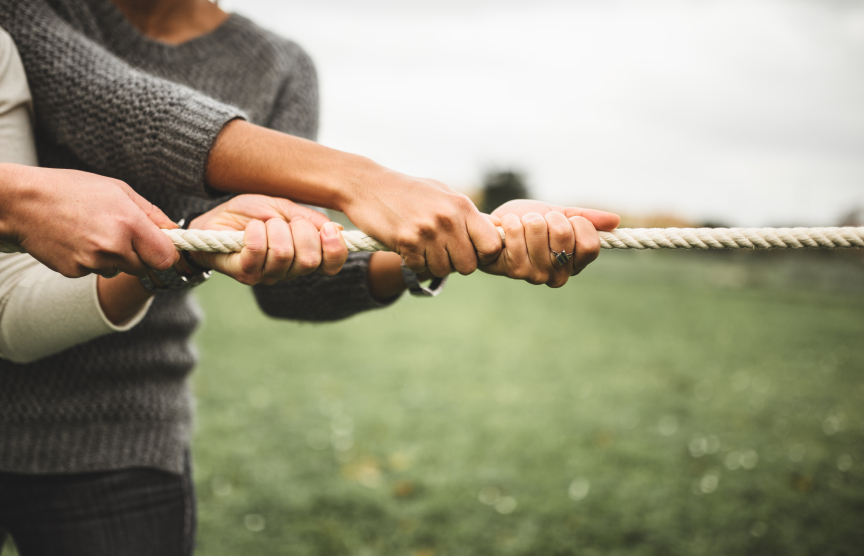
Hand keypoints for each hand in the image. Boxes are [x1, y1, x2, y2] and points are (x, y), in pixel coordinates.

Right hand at [0, 164, 178, 277]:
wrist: (23, 202)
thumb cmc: (73, 189)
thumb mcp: (118, 190)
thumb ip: (151, 213)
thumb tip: (174, 230)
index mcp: (129, 223)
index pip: (166, 257)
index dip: (166, 254)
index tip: (163, 247)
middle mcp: (113, 246)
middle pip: (145, 267)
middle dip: (141, 255)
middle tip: (124, 235)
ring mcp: (92, 262)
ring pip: (120, 270)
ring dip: (116, 258)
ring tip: (95, 232)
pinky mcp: (75, 271)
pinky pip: (96, 271)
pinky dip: (92, 260)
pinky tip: (78, 240)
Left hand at [187, 194, 347, 284]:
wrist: (214, 219)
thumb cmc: (250, 214)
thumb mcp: (284, 208)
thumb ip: (309, 219)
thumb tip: (336, 230)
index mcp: (303, 256)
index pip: (331, 265)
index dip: (335, 249)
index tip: (328, 229)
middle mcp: (289, 271)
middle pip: (309, 260)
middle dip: (301, 231)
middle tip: (286, 221)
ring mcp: (266, 275)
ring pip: (283, 254)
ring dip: (274, 229)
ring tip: (263, 223)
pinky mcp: (245, 272)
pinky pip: (258, 251)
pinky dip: (256, 232)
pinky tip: (250, 228)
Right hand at [341, 168, 502, 277]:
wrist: (368, 185)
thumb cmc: (408, 191)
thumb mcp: (442, 194)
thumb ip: (466, 215)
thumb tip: (494, 232)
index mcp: (462, 206)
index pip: (492, 244)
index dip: (484, 254)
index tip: (472, 252)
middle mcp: (448, 218)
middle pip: (468, 265)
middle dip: (455, 263)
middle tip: (441, 252)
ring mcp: (427, 231)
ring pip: (443, 270)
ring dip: (432, 263)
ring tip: (422, 246)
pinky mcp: (406, 241)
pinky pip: (419, 268)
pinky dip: (413, 262)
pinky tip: (406, 246)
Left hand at [480, 200, 619, 286]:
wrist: (497, 228)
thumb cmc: (530, 223)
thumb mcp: (561, 215)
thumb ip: (586, 219)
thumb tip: (615, 220)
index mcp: (575, 263)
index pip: (590, 245)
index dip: (577, 224)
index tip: (564, 220)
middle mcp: (559, 275)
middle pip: (564, 234)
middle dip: (549, 218)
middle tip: (539, 223)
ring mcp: (536, 275)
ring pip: (539, 230)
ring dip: (528, 219)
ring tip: (523, 226)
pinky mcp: (514, 270)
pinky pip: (517, 233)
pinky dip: (511, 222)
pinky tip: (507, 227)